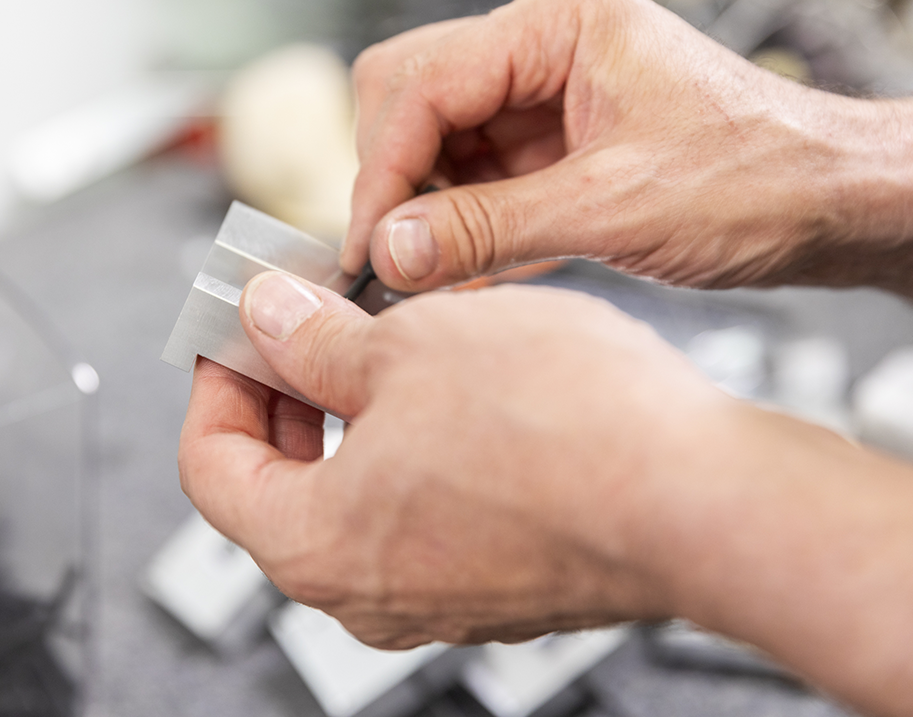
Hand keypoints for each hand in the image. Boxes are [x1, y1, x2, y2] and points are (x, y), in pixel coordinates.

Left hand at [179, 272, 912, 716]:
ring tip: (388, 334)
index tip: (239, 328)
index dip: (217, 380)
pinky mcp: (502, 581)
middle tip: (307, 317)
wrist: (701, 498)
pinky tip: (454, 383)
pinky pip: (427, 510)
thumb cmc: (560, 429)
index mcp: (315, 546)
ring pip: (360, 493)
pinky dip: (416, 446)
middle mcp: (368, 593)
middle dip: (287, 389)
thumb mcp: (406, 346)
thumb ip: (313, 339)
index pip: (212, 464)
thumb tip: (266, 318)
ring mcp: (439, 595)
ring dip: (357, 412)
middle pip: (281, 482)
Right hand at [340, 0, 912, 302]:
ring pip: (436, 144)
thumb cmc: (760, 179)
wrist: (834, 204)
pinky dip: (461, 228)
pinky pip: (474, 179)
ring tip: (434, 281)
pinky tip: (465, 277)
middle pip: (411, 98)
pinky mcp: (552, 144)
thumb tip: (389, 250)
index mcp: (558, 24)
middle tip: (390, 260)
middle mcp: (542, 47)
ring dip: (426, 213)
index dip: (383, 170)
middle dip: (394, 181)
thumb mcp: (614, 209)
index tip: (366, 247)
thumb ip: (489, 228)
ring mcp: (545, 94)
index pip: (423, 84)